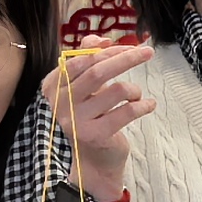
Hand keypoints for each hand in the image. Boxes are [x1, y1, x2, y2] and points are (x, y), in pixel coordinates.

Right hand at [60, 41, 153, 201]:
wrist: (92, 162)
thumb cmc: (90, 118)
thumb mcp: (85, 88)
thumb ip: (89, 61)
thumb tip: (101, 40)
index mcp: (53, 87)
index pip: (80, 60)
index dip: (106, 51)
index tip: (128, 47)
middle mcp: (60, 104)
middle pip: (98, 72)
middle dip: (126, 58)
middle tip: (147, 52)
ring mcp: (76, 121)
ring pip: (116, 90)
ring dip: (134, 89)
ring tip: (136, 95)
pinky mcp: (96, 135)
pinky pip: (127, 111)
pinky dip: (143, 105)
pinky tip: (148, 105)